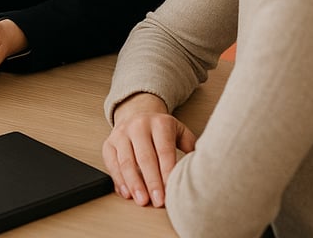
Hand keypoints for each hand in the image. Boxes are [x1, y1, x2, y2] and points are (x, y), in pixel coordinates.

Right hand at [102, 92, 196, 207]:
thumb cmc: (161, 130)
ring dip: (134, 184)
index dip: (167, 172)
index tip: (171, 190)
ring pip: (126, 161)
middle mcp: (138, 126)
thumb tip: (203, 168)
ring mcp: (121, 134)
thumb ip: (190, 147)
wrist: (137, 113)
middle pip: (144, 157)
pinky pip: (111, 163)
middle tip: (158, 200)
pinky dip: (118, 180)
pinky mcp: (109, 143)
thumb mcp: (179, 132)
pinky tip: (126, 193)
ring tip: (142, 200)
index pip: (164, 150)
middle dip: (151, 181)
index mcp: (159, 123)